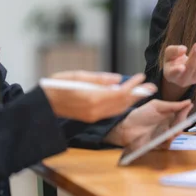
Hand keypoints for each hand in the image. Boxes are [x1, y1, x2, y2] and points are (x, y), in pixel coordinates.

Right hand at [42, 71, 156, 122]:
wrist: (44, 104)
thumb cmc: (58, 86)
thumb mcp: (78, 76)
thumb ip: (100, 79)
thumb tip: (119, 79)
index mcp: (92, 98)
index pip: (120, 92)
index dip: (133, 85)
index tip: (141, 77)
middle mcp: (95, 110)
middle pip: (123, 103)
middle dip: (138, 94)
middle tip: (150, 86)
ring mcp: (94, 116)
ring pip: (119, 109)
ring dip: (132, 101)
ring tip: (142, 92)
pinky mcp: (91, 118)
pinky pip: (112, 112)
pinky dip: (121, 105)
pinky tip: (127, 99)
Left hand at [105, 99, 192, 148]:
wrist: (126, 128)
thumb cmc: (140, 115)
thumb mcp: (156, 106)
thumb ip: (171, 105)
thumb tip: (188, 102)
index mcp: (168, 115)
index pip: (181, 113)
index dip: (186, 111)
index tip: (190, 106)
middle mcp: (168, 125)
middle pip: (181, 125)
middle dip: (182, 122)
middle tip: (182, 120)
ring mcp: (164, 135)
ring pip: (176, 135)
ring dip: (176, 132)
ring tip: (173, 130)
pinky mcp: (159, 144)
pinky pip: (167, 144)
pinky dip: (168, 141)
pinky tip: (166, 137)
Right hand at [162, 42, 195, 87]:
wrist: (179, 69)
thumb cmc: (172, 61)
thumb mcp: (168, 54)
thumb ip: (173, 51)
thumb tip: (183, 49)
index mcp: (171, 74)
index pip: (174, 73)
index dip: (178, 71)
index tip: (182, 67)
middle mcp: (182, 80)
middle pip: (190, 68)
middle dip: (195, 56)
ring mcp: (193, 80)